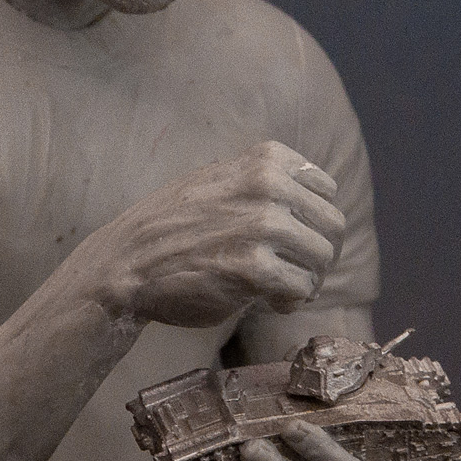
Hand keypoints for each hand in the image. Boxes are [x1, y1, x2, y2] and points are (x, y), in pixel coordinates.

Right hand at [92, 141, 345, 327]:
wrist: (128, 262)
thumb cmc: (173, 226)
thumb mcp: (219, 178)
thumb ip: (265, 180)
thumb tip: (318, 194)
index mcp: (265, 159)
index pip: (325, 190)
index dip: (313, 220)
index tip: (293, 240)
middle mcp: (268, 186)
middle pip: (332, 226)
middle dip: (316, 254)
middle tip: (292, 271)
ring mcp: (262, 227)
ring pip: (322, 260)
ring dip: (305, 280)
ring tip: (276, 288)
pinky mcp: (255, 270)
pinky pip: (301, 289)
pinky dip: (289, 301)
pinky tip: (266, 301)